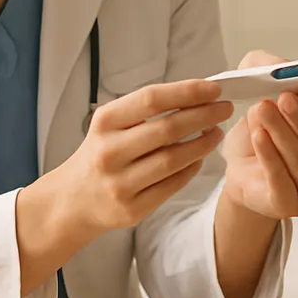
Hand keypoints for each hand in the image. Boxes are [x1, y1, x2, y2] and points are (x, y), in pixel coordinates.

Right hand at [51, 78, 232, 238]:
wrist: (71, 200)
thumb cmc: (100, 153)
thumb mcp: (110, 125)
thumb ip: (146, 111)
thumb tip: (196, 94)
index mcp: (105, 123)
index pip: (152, 100)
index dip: (187, 92)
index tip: (213, 88)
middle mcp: (110, 152)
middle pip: (167, 129)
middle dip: (203, 115)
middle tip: (225, 108)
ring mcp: (120, 183)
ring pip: (173, 160)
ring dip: (202, 144)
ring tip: (217, 133)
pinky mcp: (132, 209)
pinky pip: (171, 185)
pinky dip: (191, 169)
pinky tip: (200, 158)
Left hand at [220, 51, 297, 219]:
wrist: (244, 176)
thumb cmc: (267, 139)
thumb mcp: (271, 102)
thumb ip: (278, 75)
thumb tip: (287, 66)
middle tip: (280, 98)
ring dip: (280, 131)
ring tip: (261, 110)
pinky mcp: (288, 207)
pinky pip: (281, 179)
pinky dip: (269, 155)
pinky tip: (258, 136)